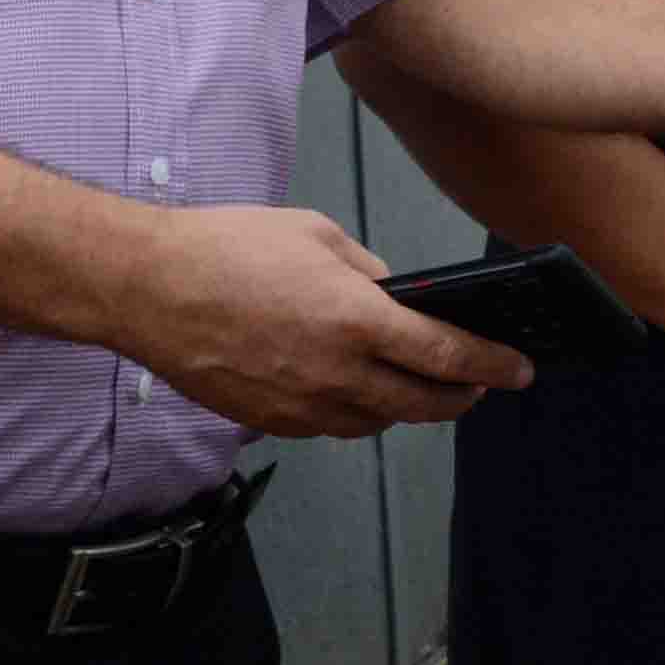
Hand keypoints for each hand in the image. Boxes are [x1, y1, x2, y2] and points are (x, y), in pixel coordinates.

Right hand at [120, 207, 534, 437]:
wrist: (146, 287)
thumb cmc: (224, 250)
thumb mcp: (317, 236)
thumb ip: (370, 273)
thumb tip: (399, 297)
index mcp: (356, 319)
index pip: (448, 356)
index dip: (493, 366)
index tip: (518, 369)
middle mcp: (334, 371)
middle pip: (423, 403)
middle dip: (463, 397)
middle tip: (480, 386)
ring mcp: (300, 404)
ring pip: (379, 421)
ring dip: (409, 408)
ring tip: (423, 387)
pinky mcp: (269, 421)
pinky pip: (331, 427)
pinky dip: (357, 413)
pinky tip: (358, 391)